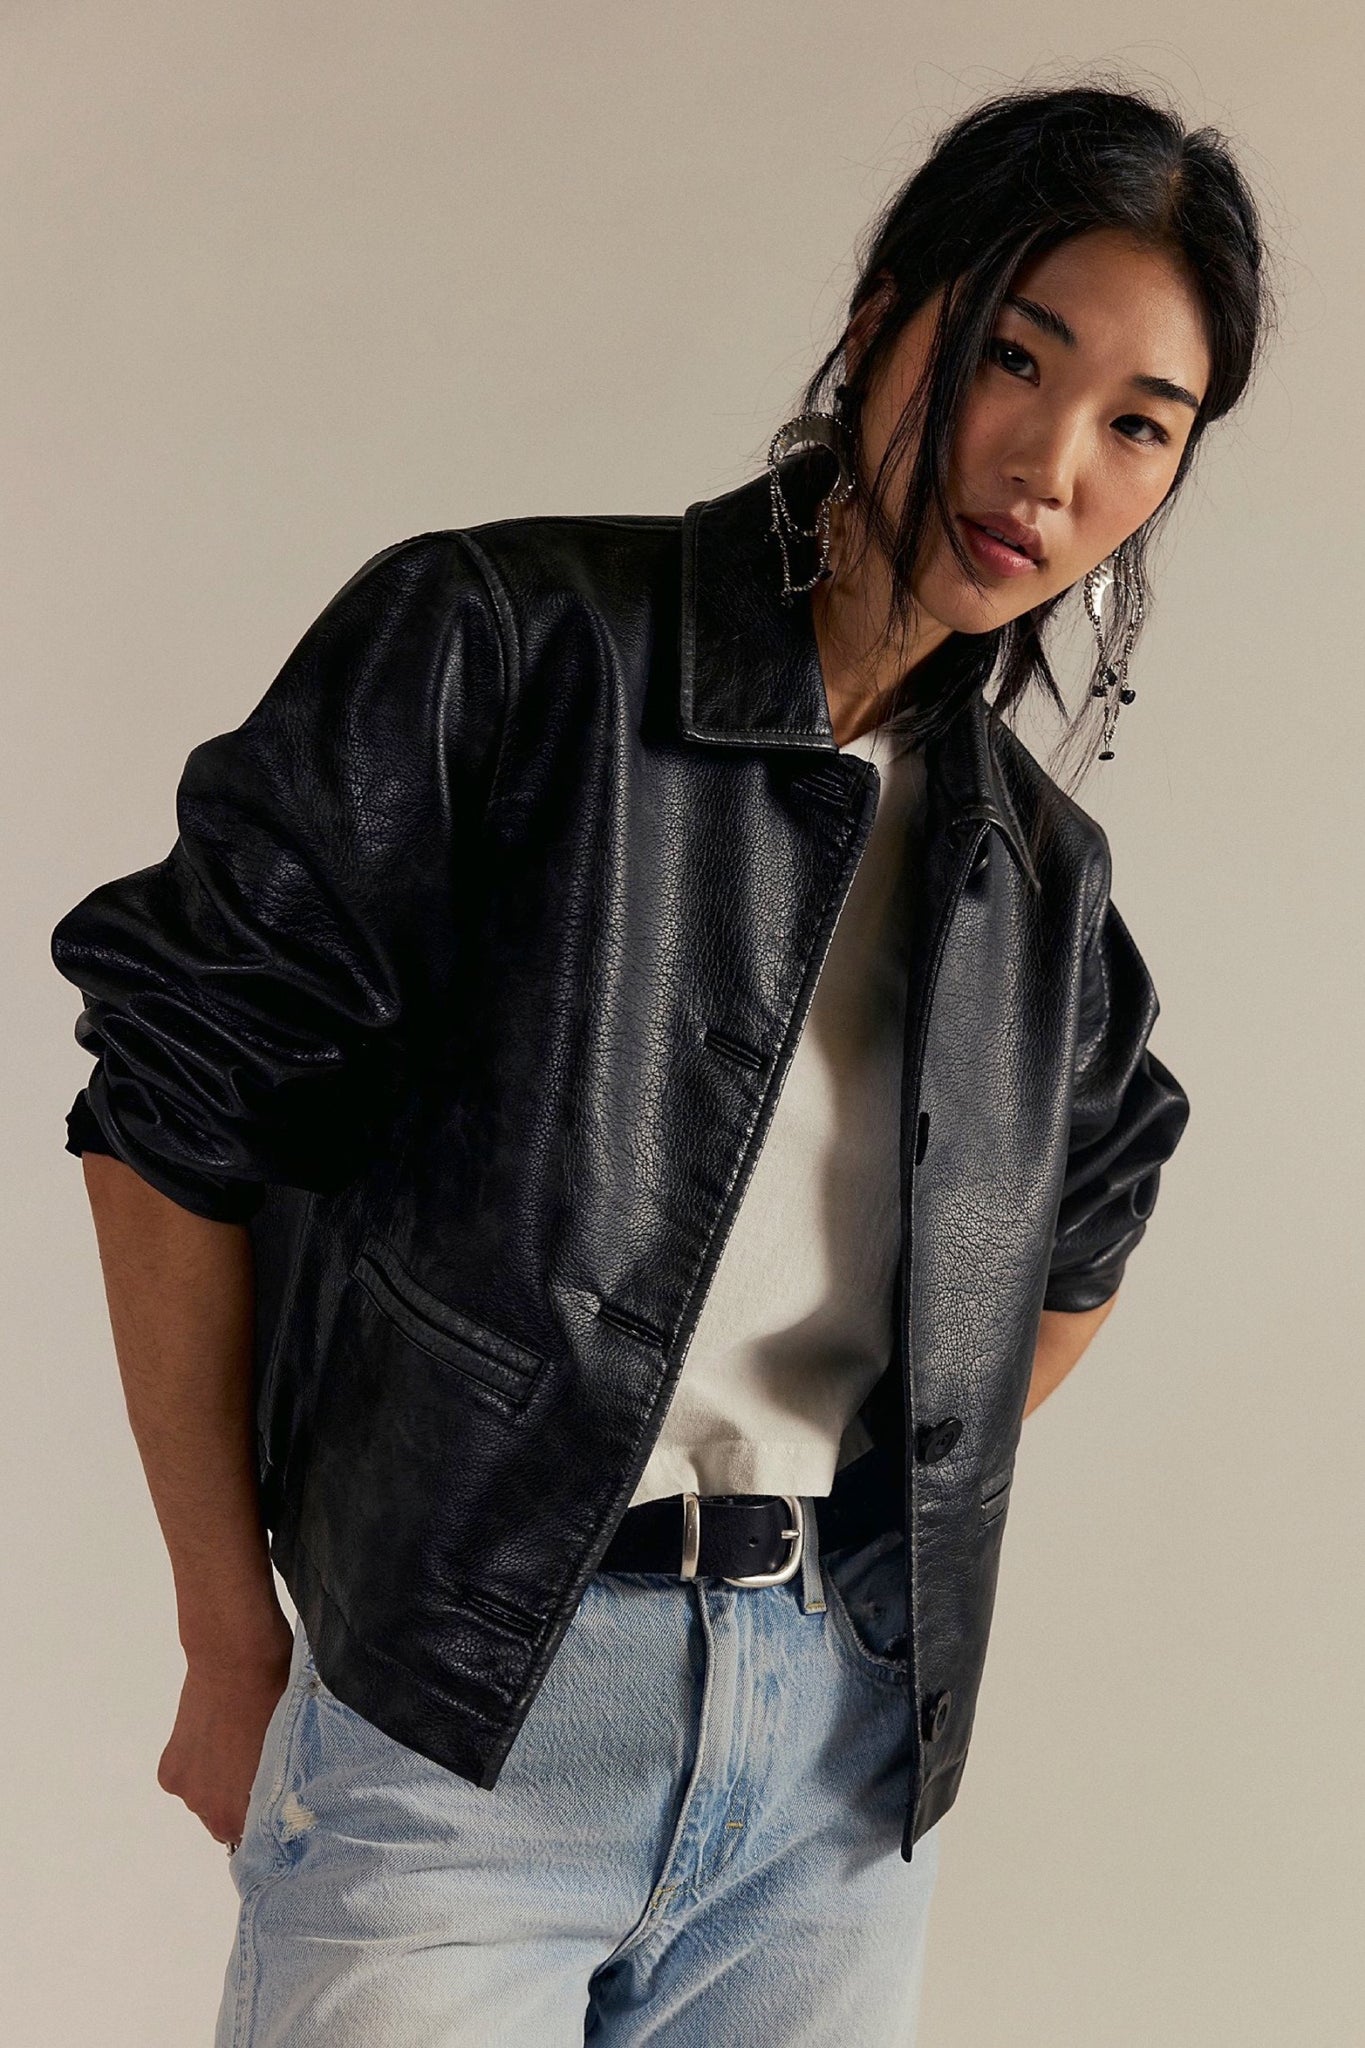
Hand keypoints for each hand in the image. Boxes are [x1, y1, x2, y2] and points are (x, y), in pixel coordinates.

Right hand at [156, 1608, 296, 1846]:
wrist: (235, 1656)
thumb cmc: (279, 1697)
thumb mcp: (292, 1747)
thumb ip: (283, 1785)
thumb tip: (287, 1799)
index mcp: (248, 1810)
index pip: (259, 1835)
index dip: (268, 1814)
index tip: (276, 1794)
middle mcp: (211, 1811)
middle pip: (228, 1819)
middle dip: (241, 1797)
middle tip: (254, 1760)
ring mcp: (187, 1791)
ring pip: (205, 1798)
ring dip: (217, 1780)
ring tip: (233, 1740)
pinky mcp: (168, 1770)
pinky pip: (186, 1778)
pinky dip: (196, 1763)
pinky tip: (212, 1733)